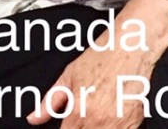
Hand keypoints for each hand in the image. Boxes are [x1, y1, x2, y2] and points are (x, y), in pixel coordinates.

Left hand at [27, 6, 167, 128]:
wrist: (131, 47)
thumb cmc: (101, 57)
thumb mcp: (69, 75)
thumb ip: (50, 101)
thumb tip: (33, 119)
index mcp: (79, 111)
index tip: (68, 125)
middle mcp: (98, 121)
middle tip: (82, 119)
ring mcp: (117, 124)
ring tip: (95, 118)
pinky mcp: (134, 123)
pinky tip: (110, 120)